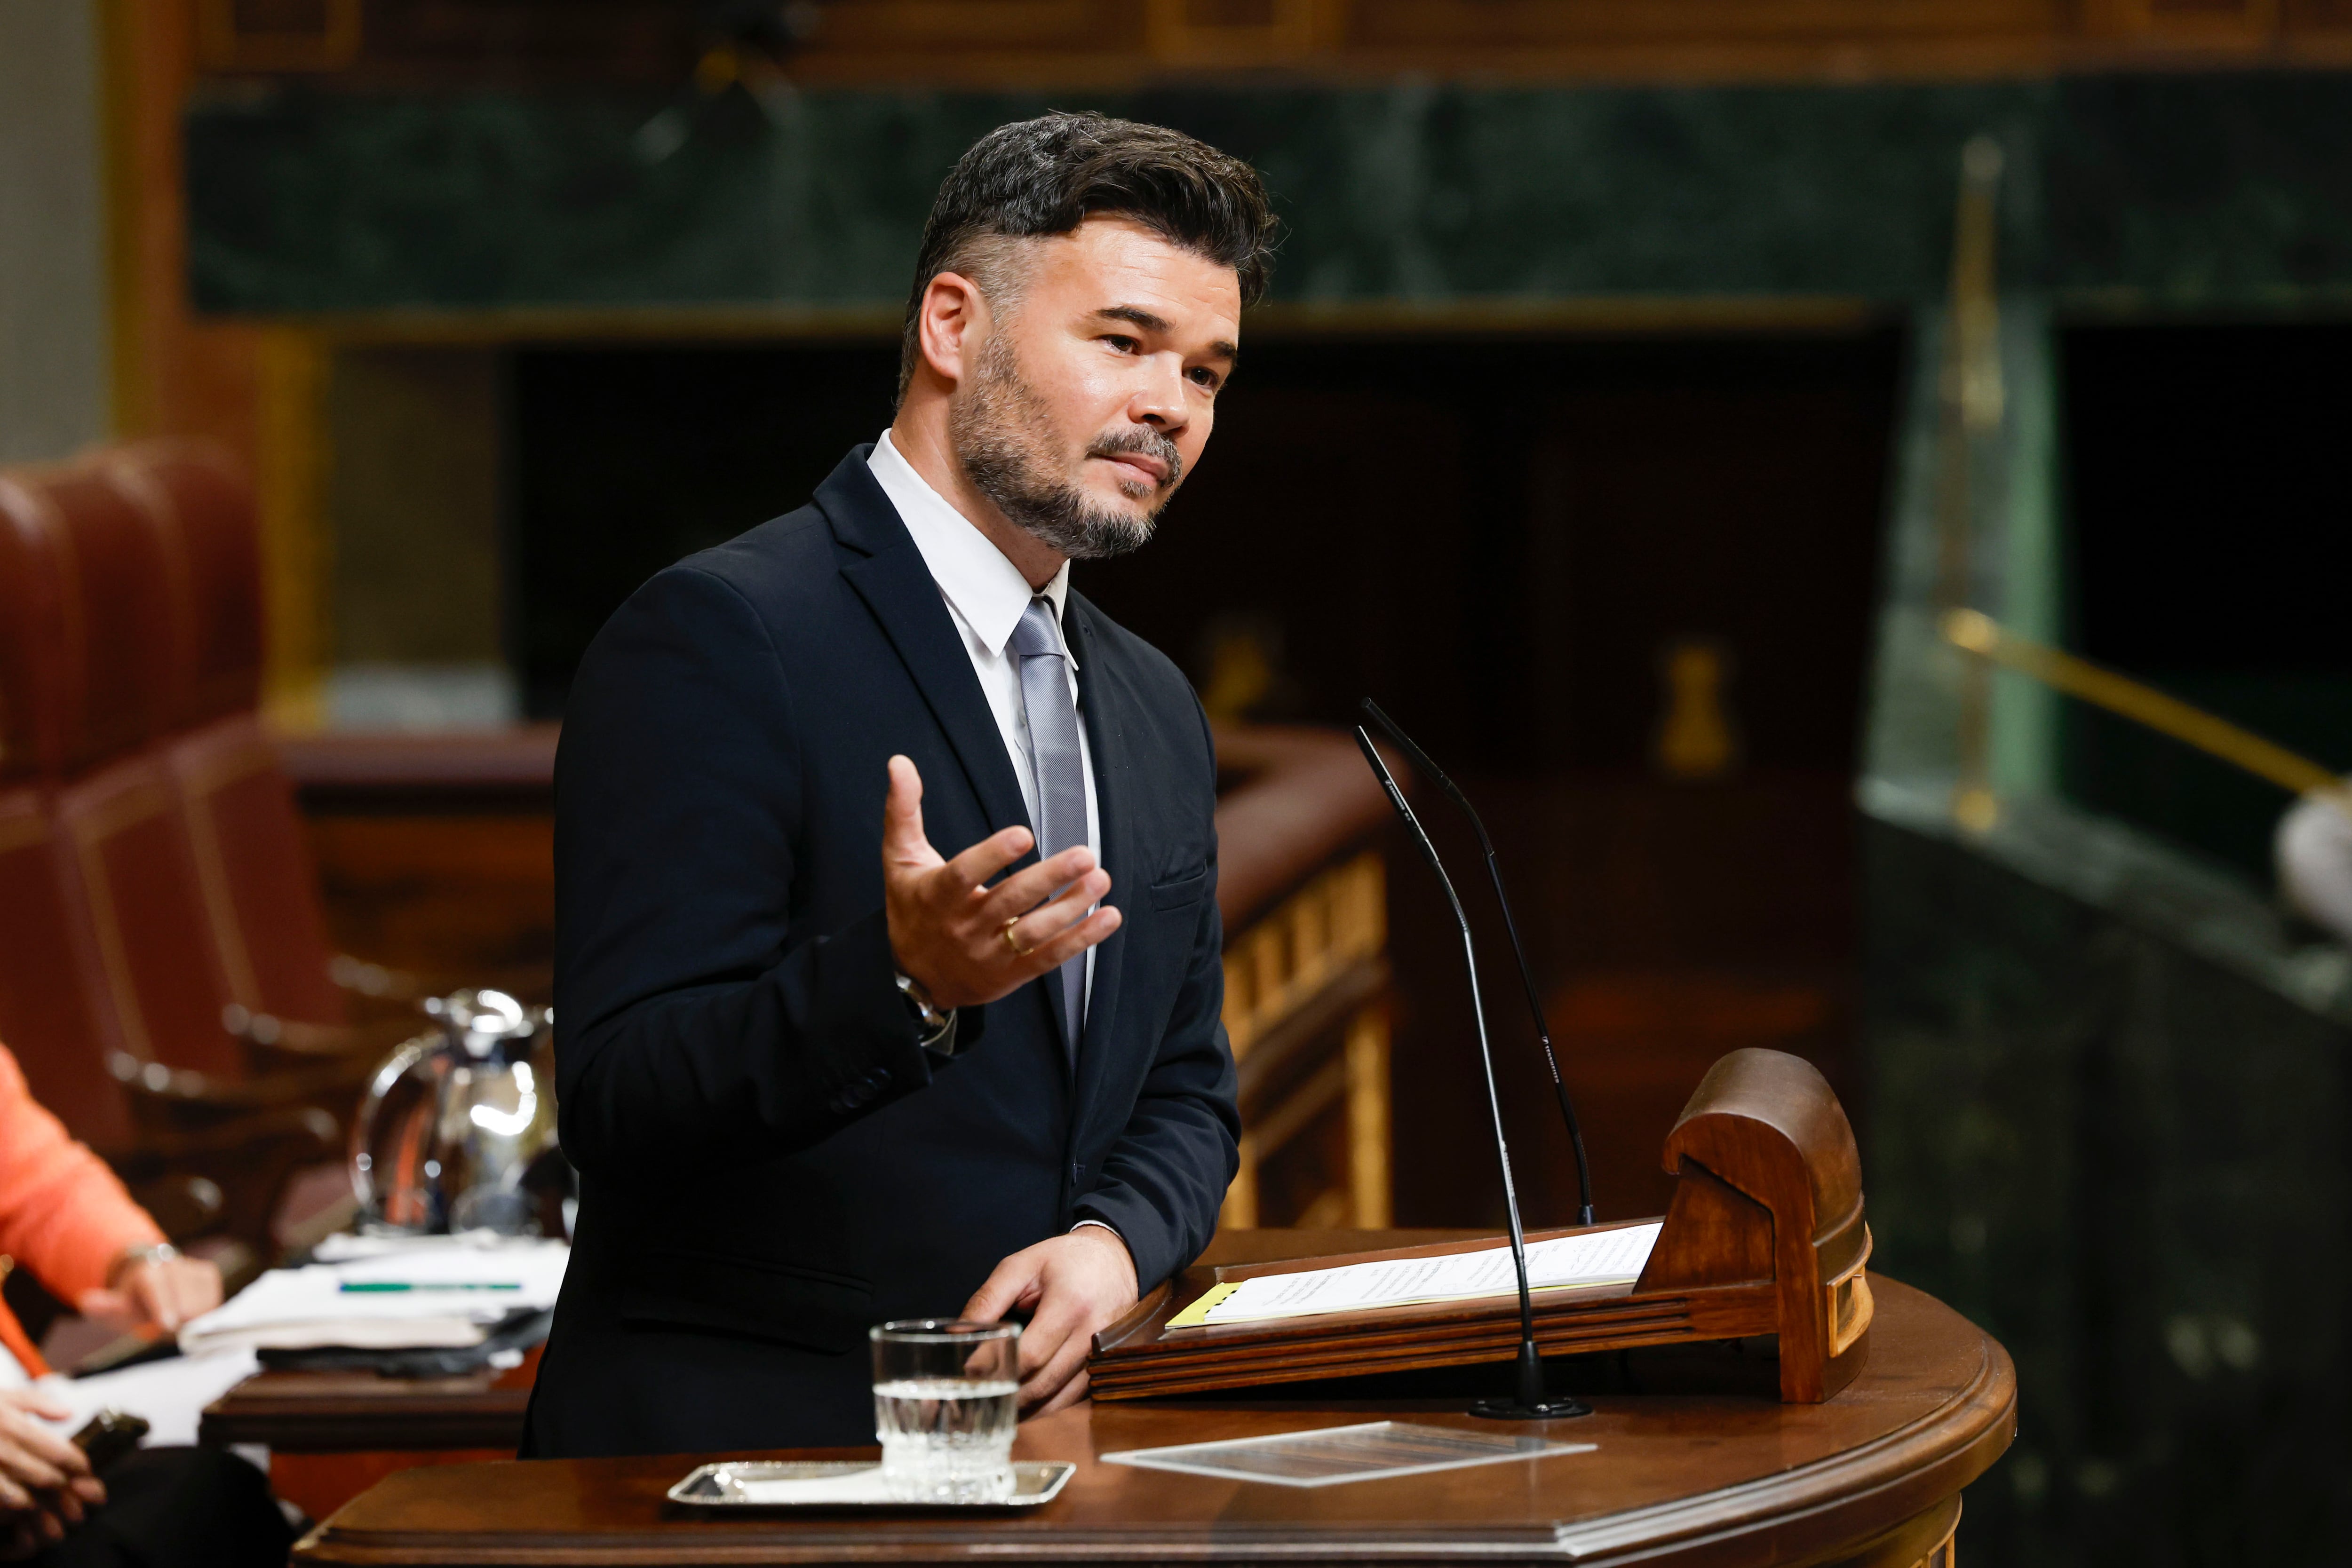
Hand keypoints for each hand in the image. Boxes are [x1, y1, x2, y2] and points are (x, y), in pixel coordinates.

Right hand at [0, 1388, 100, 1559]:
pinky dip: (15, 1511)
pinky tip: (23, 1511)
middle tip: (78, 1504)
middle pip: (46, 1478)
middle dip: (67, 1494)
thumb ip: (39, 1404)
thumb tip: (69, 1414)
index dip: (79, 1467)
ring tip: (56, 1519)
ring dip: (43, 1510)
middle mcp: (1, 1450)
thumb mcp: (7, 1398)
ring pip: (22, 1498)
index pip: (59, 1452)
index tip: (86, 1474)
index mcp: (14, 1426)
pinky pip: (1, 1503)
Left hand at [77, 1252, 222, 1334]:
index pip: (155, 1288)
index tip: (168, 1325)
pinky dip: (203, 1314)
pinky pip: (214, 1304)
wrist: (151, 1276)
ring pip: (203, 1306)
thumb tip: (86, 1301)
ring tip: (174, 1319)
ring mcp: (192, 1266)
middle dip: (176, 1323)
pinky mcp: (209, 1274)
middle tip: (162, 1327)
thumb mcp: (114, 1307)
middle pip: (185, 1304)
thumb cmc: (132, 1299)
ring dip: (191, 1321)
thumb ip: (104, 1307)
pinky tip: (190, 1313)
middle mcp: (170, 1263)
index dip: (163, 1307)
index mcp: (144, 1270)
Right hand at [882, 755, 1120, 1011]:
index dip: (993, 855)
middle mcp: (965, 927)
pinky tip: (1107, 918)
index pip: (964, 874)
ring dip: (1071, 907)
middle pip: (1010, 901)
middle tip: (1083, 855)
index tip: (1023, 834)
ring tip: (1100, 880)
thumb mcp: (899, 860)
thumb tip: (900, 763)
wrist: (912, 978)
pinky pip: (1049, 957)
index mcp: (937, 896)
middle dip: (1049, 878)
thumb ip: (902, 811)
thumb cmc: (912, 909)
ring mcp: (990, 953)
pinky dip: (1081, 939)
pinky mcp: (1011, 973)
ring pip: (1034, 932)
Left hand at [961, 1227, 1138, 1417]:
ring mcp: (1103, 1355)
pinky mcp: (1105, 1367)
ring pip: (1059, 1400)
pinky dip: (1046, 1408)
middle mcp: (1092, 1333)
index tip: (968, 1376)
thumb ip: (988, 1300)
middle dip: (1006, 1397)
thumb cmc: (1063, 1260)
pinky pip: (1072, 1399)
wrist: (1115, 1259)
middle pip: (1043, 1383)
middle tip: (974, 1401)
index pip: (1029, 1353)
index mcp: (1070, 1303)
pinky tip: (1024, 1406)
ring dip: (1025, 1410)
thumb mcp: (1020, 1266)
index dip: (996, 1368)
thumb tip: (957, 1334)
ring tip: (994, 1409)